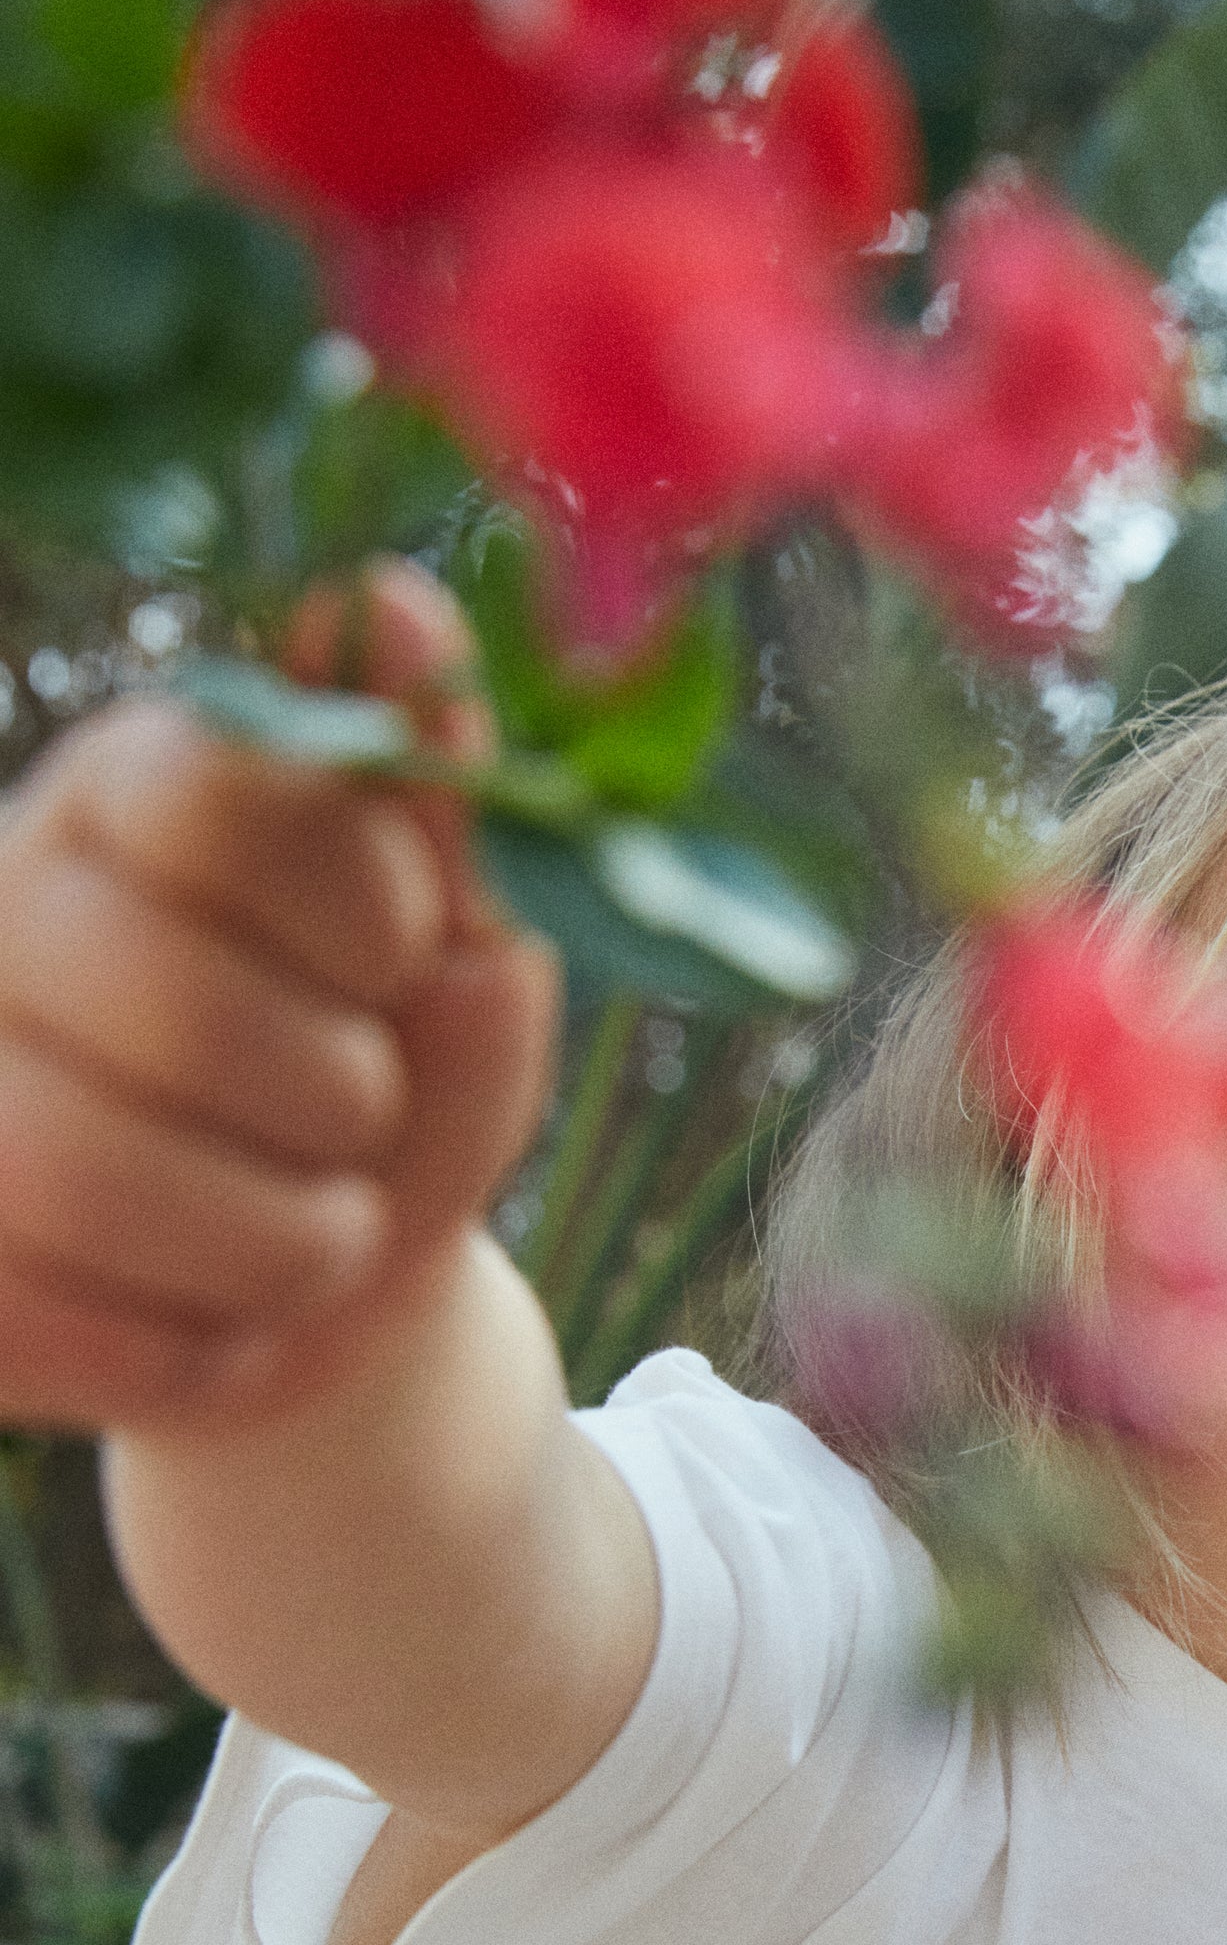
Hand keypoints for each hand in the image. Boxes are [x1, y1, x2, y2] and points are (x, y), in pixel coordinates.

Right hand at [0, 559, 558, 1434]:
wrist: (335, 1279)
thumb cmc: (406, 1074)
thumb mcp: (463, 943)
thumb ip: (432, 795)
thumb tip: (386, 596)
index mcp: (138, 794)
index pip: (223, 793)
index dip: (360, 904)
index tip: (413, 957)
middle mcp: (7, 907)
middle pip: (166, 1002)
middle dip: (336, 1099)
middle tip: (365, 1119)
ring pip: (79, 1173)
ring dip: (276, 1242)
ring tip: (323, 1235)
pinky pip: (46, 1323)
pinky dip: (193, 1349)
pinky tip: (226, 1313)